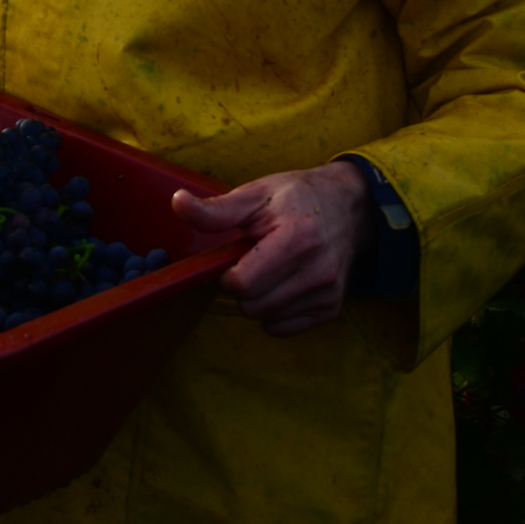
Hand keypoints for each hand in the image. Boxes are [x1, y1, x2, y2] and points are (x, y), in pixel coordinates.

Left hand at [171, 160, 372, 336]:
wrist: (346, 206)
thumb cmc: (295, 197)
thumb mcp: (255, 194)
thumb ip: (216, 210)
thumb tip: (177, 202)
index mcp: (298, 238)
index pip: (243, 283)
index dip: (228, 273)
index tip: (235, 255)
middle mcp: (319, 270)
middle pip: (252, 306)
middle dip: (242, 287)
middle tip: (253, 260)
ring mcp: (328, 292)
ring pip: (266, 320)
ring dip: (258, 300)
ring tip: (271, 268)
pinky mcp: (332, 308)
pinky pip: (284, 328)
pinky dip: (275, 312)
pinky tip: (283, 284)